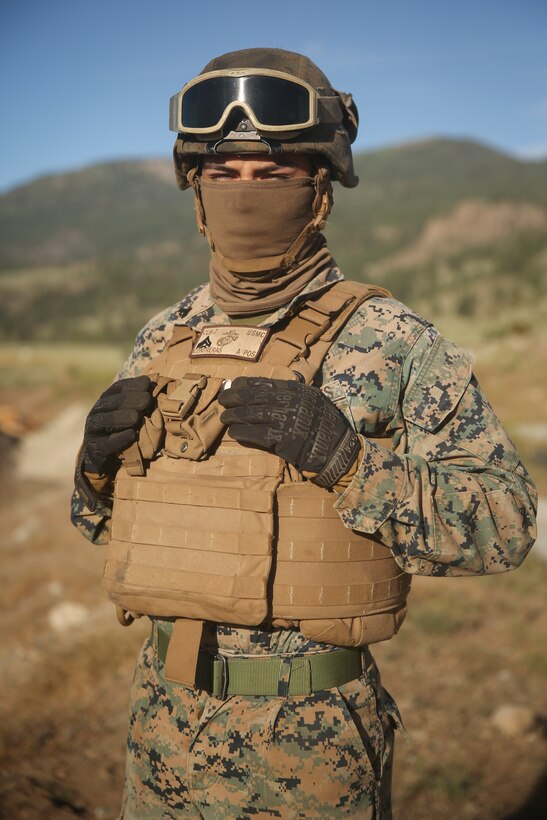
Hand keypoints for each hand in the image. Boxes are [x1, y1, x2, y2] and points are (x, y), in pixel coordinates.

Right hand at [82, 376, 152, 473]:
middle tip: (147, 400)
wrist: (104, 456)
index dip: (132, 385)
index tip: (147, 384)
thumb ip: (139, 400)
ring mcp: (93, 430)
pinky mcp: (95, 448)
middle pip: (111, 403)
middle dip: (130, 400)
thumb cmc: (123, 429)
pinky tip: (132, 436)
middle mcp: (97, 412)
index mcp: (106, 400)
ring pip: (106, 421)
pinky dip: (119, 439)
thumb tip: (153, 384)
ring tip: (137, 417)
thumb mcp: (130, 412)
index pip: (117, 388)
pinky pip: (106, 444)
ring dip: (122, 418)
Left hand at [218, 377, 359, 487]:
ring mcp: (287, 420)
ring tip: (224, 418)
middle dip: (233, 398)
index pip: (264, 383)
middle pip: (253, 397)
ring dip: (234, 416)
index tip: (232, 385)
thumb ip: (293, 394)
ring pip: (251, 415)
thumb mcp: (313, 401)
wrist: (337, 451)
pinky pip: (256, 434)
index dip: (244, 384)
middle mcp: (291, 401)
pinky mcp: (283, 439)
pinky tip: (234, 433)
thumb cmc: (324, 426)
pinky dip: (242, 433)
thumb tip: (264, 391)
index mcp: (298, 390)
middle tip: (222, 400)